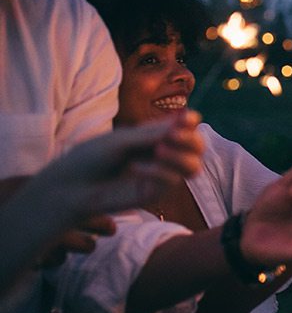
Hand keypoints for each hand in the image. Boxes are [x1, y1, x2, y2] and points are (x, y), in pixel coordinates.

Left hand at [36, 113, 204, 264]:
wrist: (72, 187)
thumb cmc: (92, 158)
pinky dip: (157, 171)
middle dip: (191, 139)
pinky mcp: (156, 193)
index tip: (187, 118)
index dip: (191, 121)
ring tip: (159, 151)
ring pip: (193, 166)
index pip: (186, 126)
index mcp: (155, 135)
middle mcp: (163, 154)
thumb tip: (189, 119)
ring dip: (180, 156)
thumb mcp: (124, 140)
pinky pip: (172, 181)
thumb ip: (155, 133)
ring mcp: (161, 174)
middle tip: (173, 136)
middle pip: (197, 147)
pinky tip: (135, 168)